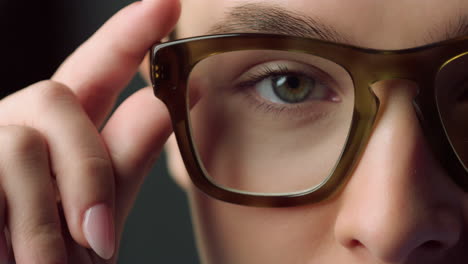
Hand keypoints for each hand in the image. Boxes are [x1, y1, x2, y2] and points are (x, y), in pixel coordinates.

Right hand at [0, 0, 179, 262]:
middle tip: (99, 239)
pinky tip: (14, 256)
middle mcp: (12, 125)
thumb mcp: (94, 219)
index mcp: (56, 135)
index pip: (95, 71)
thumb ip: (121, 166)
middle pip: (54, 96)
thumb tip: (159, 105)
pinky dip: (20, 228)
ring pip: (20, 143)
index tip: (167, 4)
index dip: (127, 36)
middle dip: (87, 171)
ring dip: (46, 218)